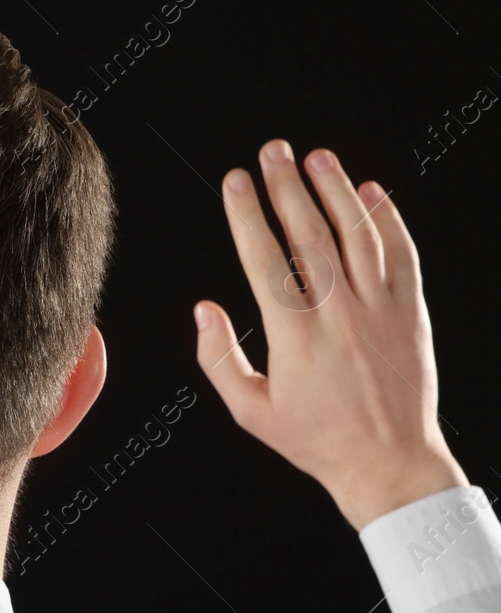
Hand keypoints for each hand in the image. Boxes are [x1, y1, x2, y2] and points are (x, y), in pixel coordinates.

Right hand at [195, 139, 466, 529]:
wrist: (388, 462)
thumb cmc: (315, 440)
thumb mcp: (251, 412)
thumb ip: (220, 359)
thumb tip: (203, 311)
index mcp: (295, 337)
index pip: (264, 259)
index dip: (246, 215)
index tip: (234, 181)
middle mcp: (339, 314)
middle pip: (309, 233)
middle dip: (286, 186)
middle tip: (272, 151)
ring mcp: (379, 308)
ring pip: (357, 233)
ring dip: (336, 189)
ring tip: (316, 157)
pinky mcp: (409, 311)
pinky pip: (401, 252)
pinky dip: (386, 217)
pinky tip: (370, 191)